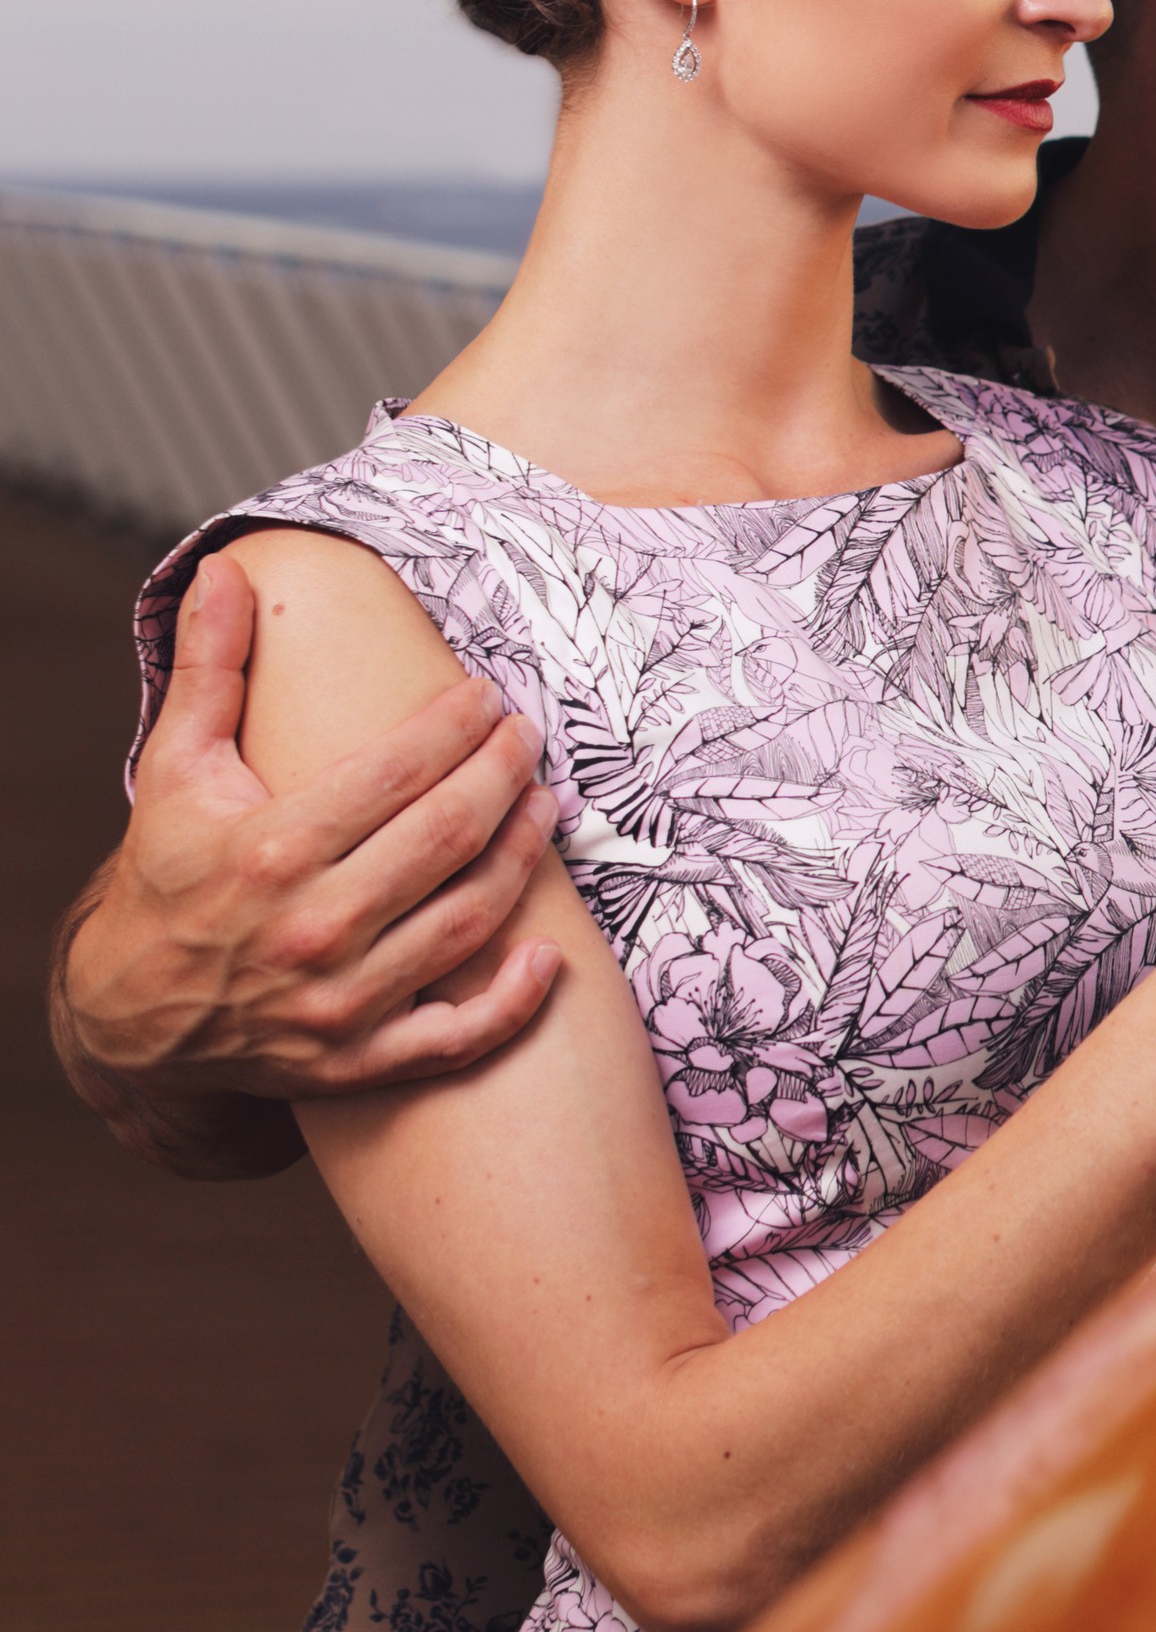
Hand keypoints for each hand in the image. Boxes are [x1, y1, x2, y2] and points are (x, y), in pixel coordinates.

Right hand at [61, 551, 562, 1144]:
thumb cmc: (170, 875)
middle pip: (450, 837)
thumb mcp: (178, 768)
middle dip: (505, 775)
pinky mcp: (358, 1062)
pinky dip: (512, 1002)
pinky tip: (549, 954)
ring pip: (469, 919)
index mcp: (272, 851)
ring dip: (525, 857)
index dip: (457, 726)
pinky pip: (457, 1037)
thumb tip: (229, 569)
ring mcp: (339, 1003)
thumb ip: (210, 668)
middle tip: (531, 738)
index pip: (398, 773)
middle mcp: (311, 929)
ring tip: (547, 804)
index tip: (488, 696)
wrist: (130, 1015)